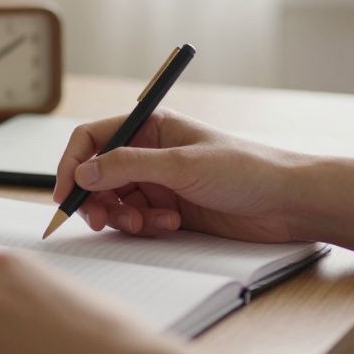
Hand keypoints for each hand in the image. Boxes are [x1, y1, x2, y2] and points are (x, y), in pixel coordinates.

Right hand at [52, 109, 303, 242]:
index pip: (92, 138)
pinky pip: (136, 220)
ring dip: (122, 216)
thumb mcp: (182, 164)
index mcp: (150, 127)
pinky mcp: (168, 210)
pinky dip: (144, 226)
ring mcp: (157, 182)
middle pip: (97, 175)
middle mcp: (148, 153)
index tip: (65, 192)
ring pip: (114, 201)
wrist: (288, 203)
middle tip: (99, 220)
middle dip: (95, 199)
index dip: (72, 164)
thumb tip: (82, 173)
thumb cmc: (246, 169)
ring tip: (147, 224)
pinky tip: (171, 224)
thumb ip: (127, 166)